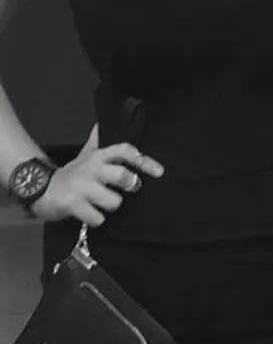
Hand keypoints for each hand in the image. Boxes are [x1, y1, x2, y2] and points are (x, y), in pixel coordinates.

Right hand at [29, 129, 164, 226]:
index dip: (144, 161)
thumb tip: (102, 123)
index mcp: (98, 156)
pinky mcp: (72, 204)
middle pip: (122, 176)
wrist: (41, 190)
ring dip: (112, 205)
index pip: (124, 151)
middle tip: (130, 188)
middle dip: (131, 184)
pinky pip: (98, 218)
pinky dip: (97, 219)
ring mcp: (81, 187)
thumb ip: (97, 142)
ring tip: (103, 202)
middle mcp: (91, 169)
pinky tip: (91, 213)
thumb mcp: (85, 155)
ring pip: (114, 201)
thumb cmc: (72, 174)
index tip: (159, 171)